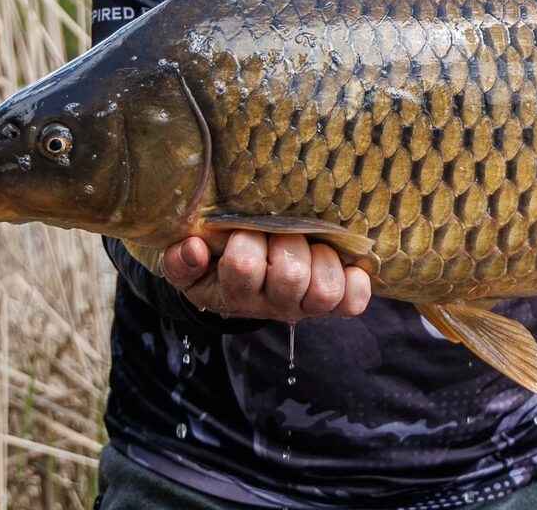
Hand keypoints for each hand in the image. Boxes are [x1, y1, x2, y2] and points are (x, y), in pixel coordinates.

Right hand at [162, 231, 370, 321]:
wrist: (242, 285)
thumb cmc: (217, 266)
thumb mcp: (190, 266)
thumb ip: (181, 261)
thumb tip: (194, 248)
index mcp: (235, 292)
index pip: (243, 264)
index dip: (247, 240)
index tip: (243, 230)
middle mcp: (273, 303)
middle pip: (290, 274)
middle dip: (287, 242)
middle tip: (279, 233)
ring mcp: (305, 306)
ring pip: (324, 289)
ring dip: (321, 258)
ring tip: (310, 245)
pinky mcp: (334, 305)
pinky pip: (353, 302)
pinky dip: (355, 282)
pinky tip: (345, 265)